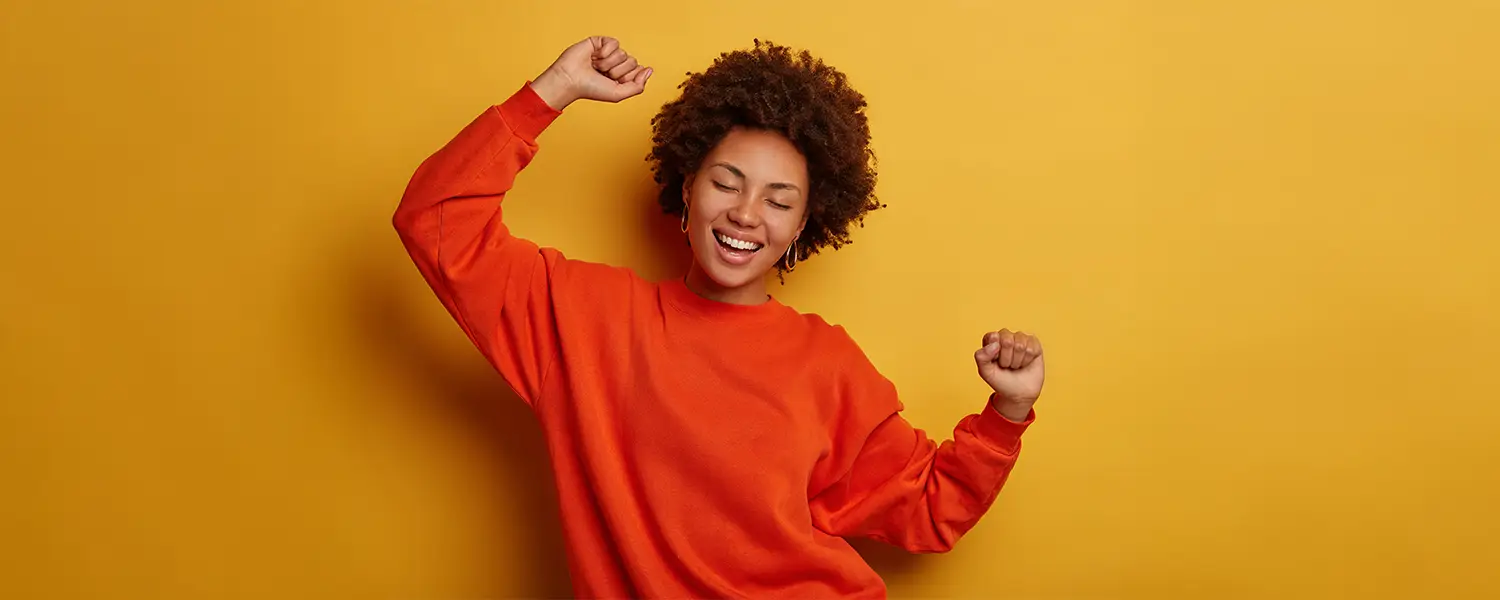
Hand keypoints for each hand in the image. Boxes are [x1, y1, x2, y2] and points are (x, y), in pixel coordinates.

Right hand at [530, 36, 652, 109]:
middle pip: (632, 61)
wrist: (570, 79)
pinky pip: (614, 43)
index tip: (615, 82)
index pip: (639, 71)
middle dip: (617, 71)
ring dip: (608, 63)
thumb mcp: (618, 94)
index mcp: (621, 77)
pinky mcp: (600, 42)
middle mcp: (616, 64)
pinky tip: (594, 56)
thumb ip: (638, 86)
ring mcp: (608, 53)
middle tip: (603, 75)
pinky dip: (605, 52)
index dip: (629, 77)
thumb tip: (649, 70)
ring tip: (595, 67)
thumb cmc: (591, 89)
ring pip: (623, 53)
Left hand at [973, 329, 1044, 420]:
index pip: (993, 337)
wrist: (1019, 393)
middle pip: (1007, 341)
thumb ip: (981, 357)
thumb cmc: (1001, 381)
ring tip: (1015, 365)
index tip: (996, 362)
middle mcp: (1006, 336)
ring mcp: (1021, 338)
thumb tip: (995, 344)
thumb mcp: (985, 372)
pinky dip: (1027, 360)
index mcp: (991, 339)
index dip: (995, 354)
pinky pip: (1032, 348)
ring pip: (1020, 345)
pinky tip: (1025, 363)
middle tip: (1006, 366)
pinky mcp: (1034, 343)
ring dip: (1017, 361)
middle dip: (1007, 359)